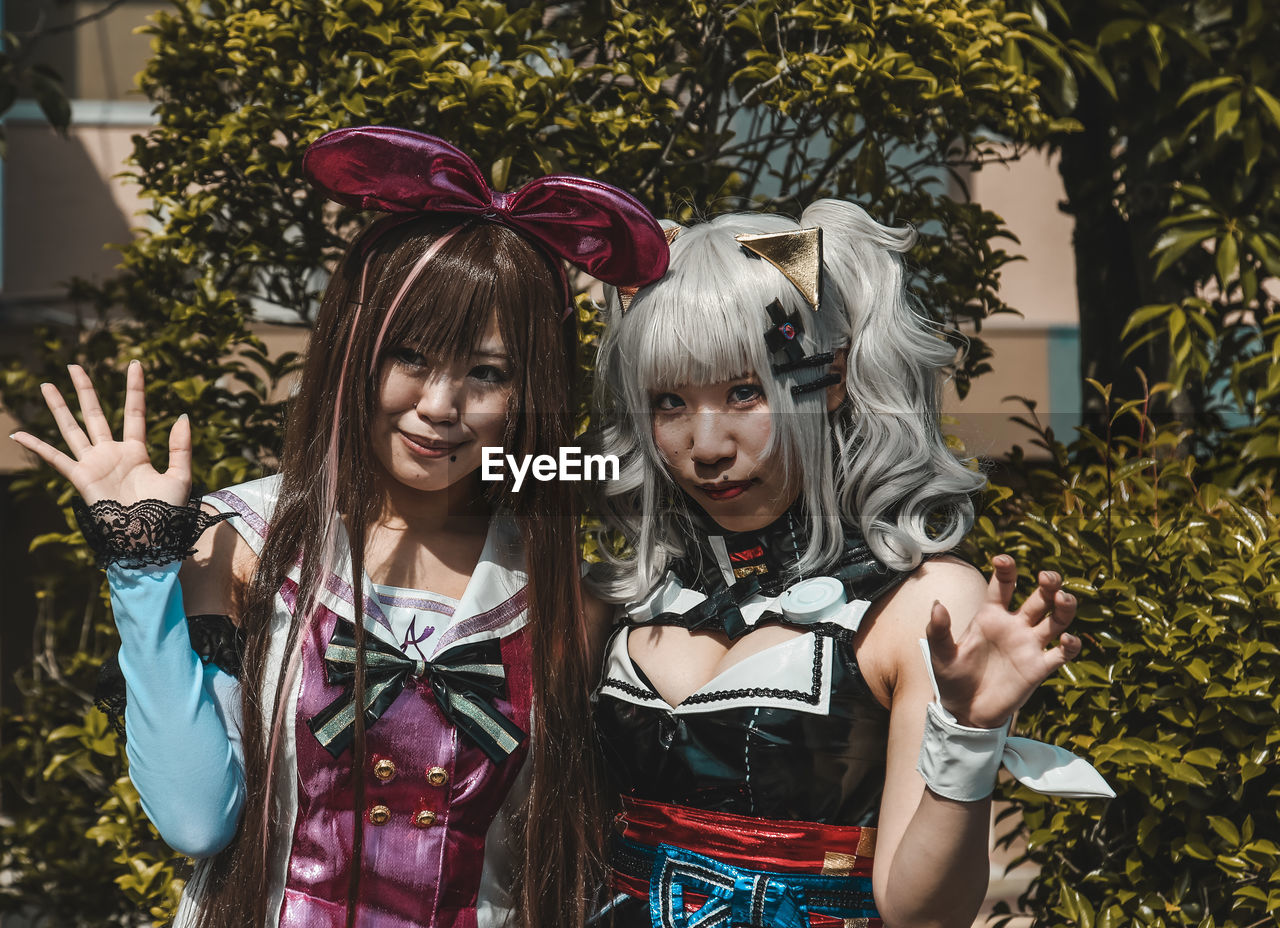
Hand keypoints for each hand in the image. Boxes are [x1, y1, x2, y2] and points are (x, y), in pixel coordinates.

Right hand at [10, 362, 191, 506]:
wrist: (148, 538)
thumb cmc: (166, 512)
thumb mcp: (180, 475)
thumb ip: (180, 446)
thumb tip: (181, 415)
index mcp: (136, 451)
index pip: (134, 412)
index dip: (134, 388)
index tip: (135, 363)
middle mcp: (112, 453)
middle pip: (95, 414)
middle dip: (85, 390)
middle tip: (75, 365)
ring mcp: (94, 464)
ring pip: (72, 428)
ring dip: (59, 407)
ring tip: (47, 385)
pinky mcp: (80, 478)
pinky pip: (54, 458)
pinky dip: (36, 446)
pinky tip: (18, 433)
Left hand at [926, 554, 1079, 728]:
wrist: (965, 711)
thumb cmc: (952, 678)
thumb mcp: (940, 654)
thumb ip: (938, 629)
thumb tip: (937, 603)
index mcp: (990, 616)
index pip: (1004, 585)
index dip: (1006, 570)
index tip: (1002, 559)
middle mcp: (1014, 626)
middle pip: (1039, 597)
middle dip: (1048, 584)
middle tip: (1047, 577)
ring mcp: (1029, 646)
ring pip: (1056, 619)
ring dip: (1064, 607)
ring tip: (1062, 598)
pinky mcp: (1039, 668)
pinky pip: (1061, 654)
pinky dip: (1070, 645)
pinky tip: (1067, 639)